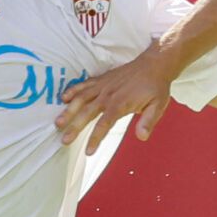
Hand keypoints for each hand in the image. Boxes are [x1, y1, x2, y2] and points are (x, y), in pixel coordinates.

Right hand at [56, 45, 181, 154]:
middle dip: (75, 127)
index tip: (88, 151)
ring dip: (69, 110)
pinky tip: (63, 98)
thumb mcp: (158, 106)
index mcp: (121, 103)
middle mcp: (108, 95)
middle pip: (87, 112)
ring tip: (58, 122)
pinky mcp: (101, 79)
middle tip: (64, 140)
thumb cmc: (156, 87)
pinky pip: (84, 85)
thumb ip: (148, 121)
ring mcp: (103, 86)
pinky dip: (73, 90)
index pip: (104, 124)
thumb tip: (142, 137)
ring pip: (81, 98)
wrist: (154, 64)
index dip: (95, 138)